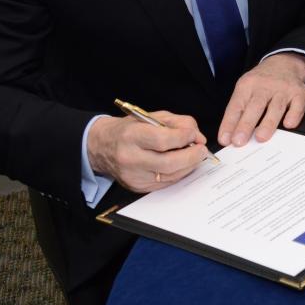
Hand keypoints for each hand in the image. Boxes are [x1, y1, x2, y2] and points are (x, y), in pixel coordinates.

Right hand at [87, 112, 209, 192]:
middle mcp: (130, 158)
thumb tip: (198, 137)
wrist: (102, 146)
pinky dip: (178, 173)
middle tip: (202, 150)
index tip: (194, 135)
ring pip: (170, 175)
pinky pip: (166, 183)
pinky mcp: (138, 187)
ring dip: (188, 166)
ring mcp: (133, 176)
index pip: (162, 140)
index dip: (184, 138)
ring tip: (194, 155)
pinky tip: (181, 164)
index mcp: (131, 136)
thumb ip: (178, 123)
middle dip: (192, 156)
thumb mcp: (151, 117)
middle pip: (169, 163)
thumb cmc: (129, 129)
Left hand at [218, 53, 304, 146]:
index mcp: (248, 85)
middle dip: (246, 124)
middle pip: (255, 105)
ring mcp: (283, 89)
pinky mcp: (299, 93)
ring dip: (268, 123)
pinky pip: (297, 106)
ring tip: (260, 137)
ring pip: (276, 107)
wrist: (284, 63)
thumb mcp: (245, 89)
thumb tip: (230, 137)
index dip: (230, 123)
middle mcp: (265, 86)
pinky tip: (288, 125)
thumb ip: (238, 111)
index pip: (236, 105)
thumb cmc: (262, 82)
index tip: (225, 139)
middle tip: (239, 141)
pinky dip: (294, 116)